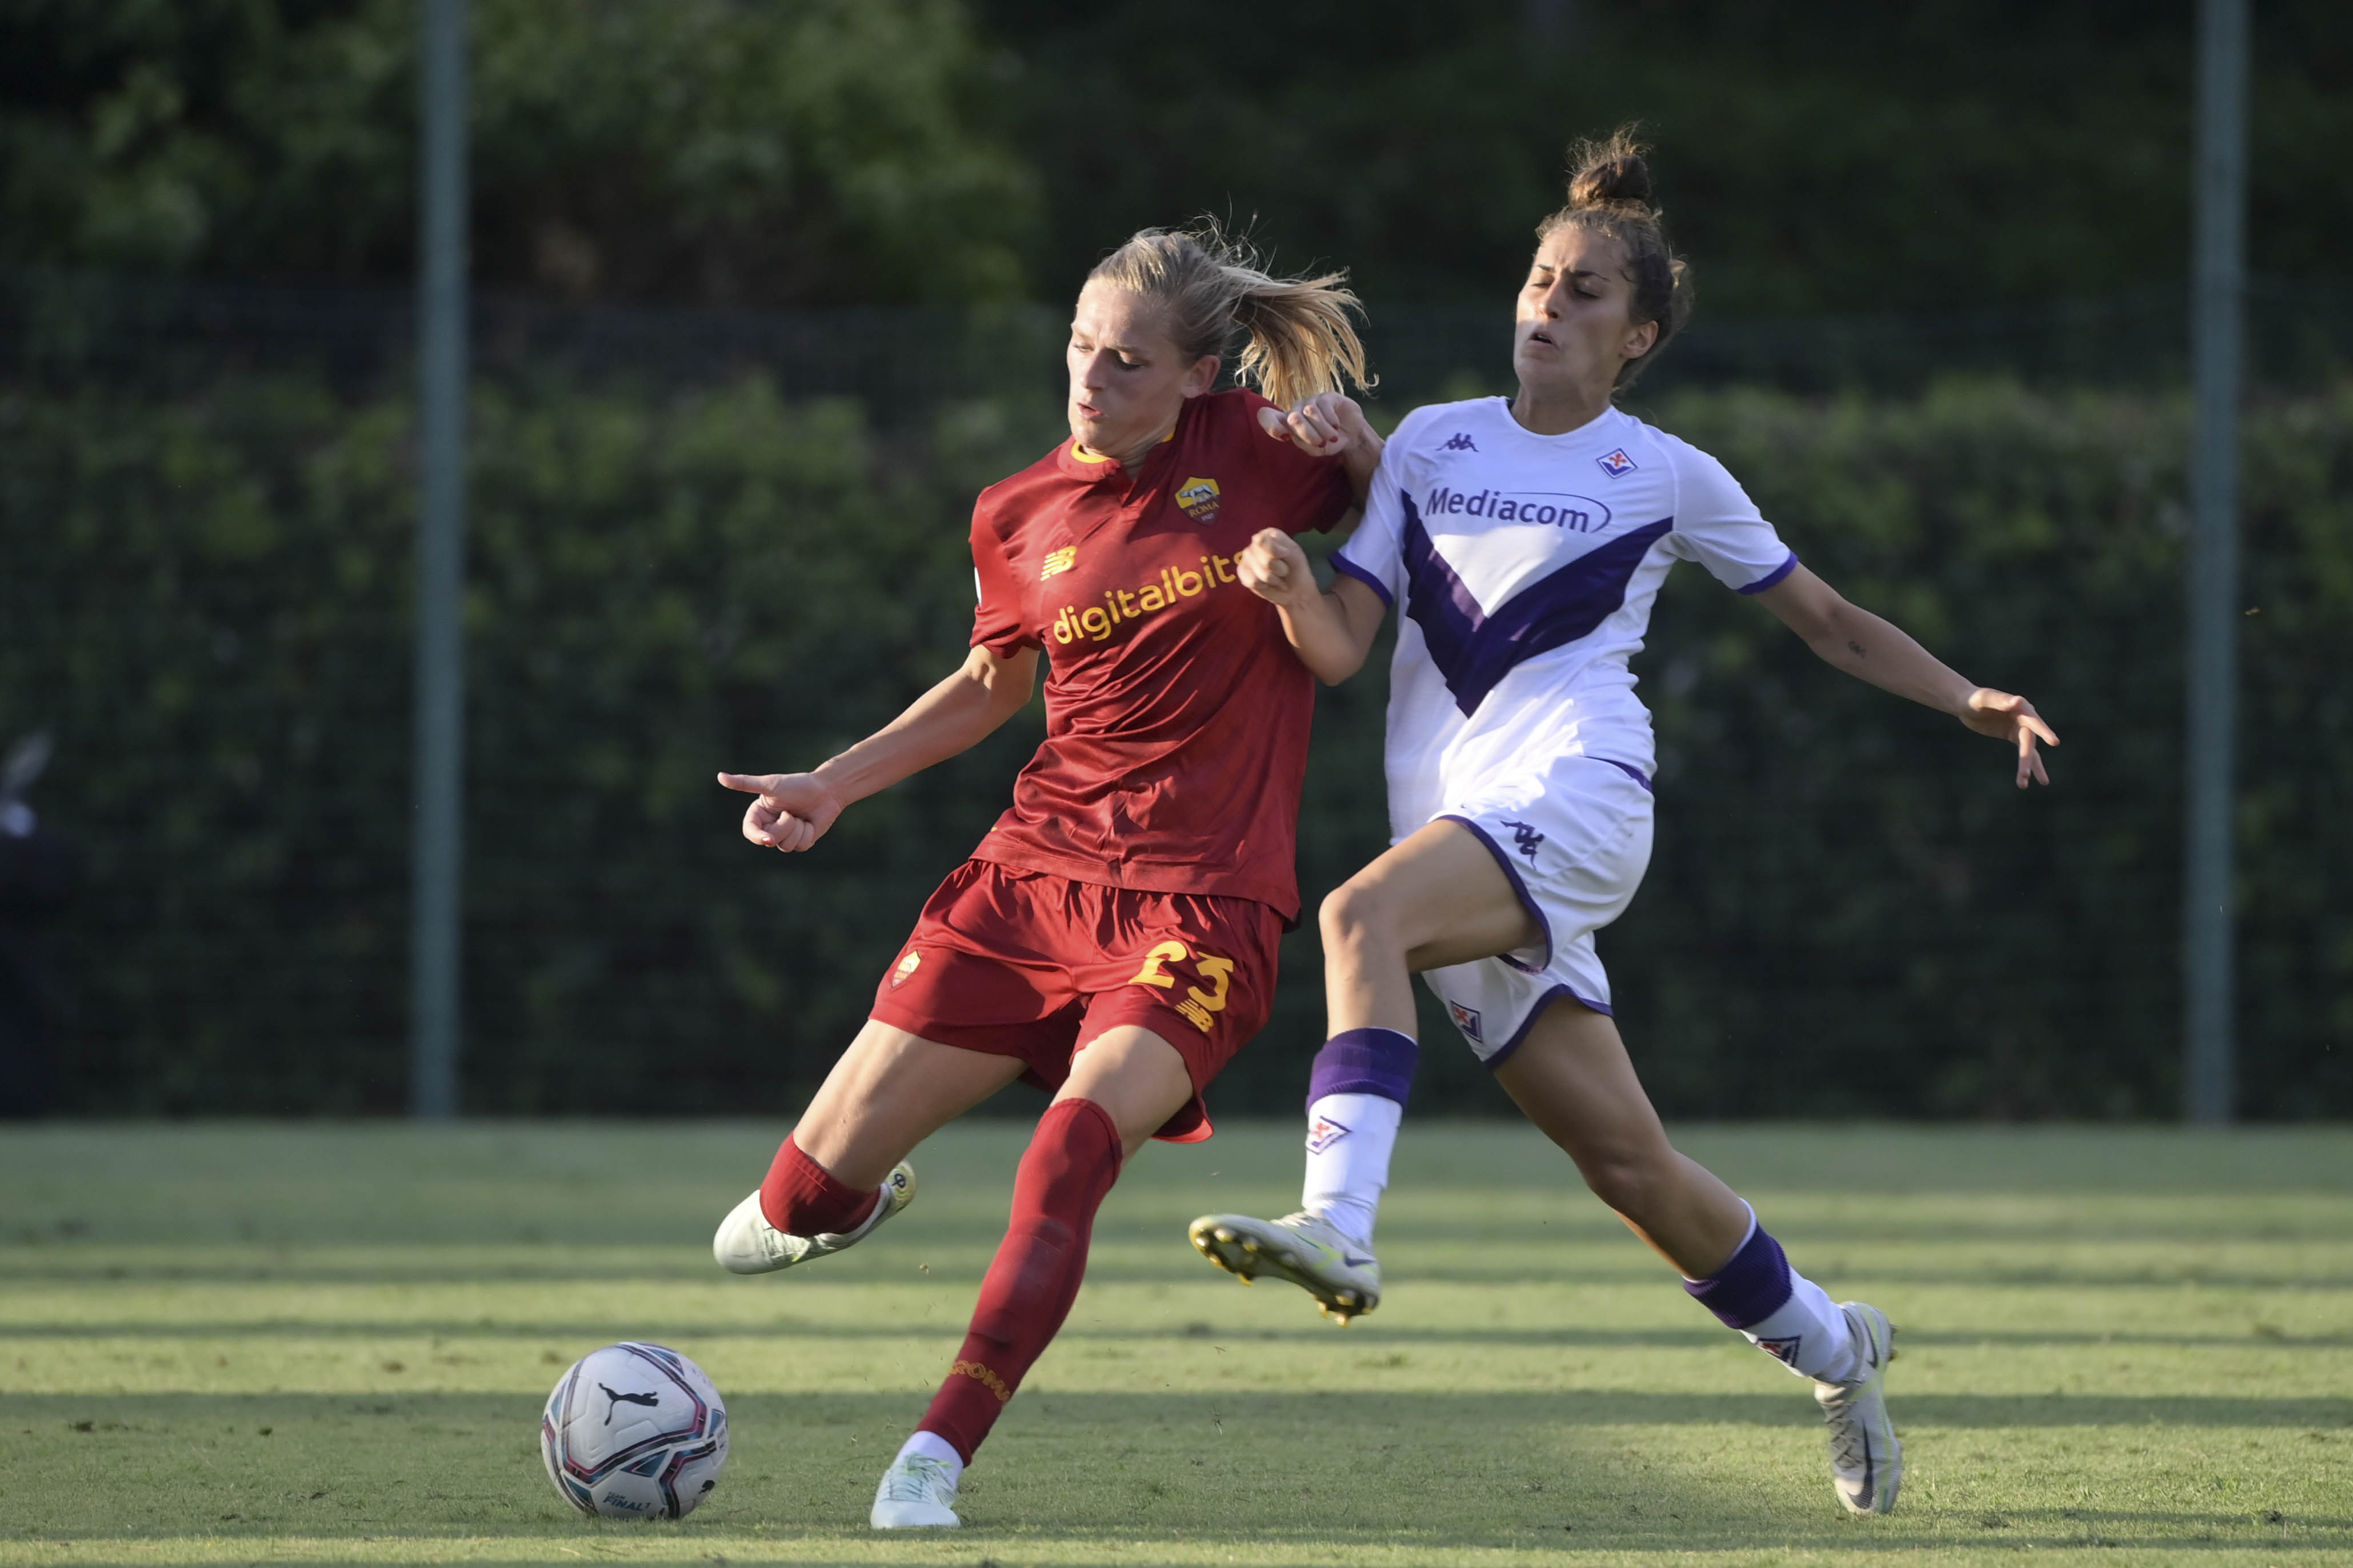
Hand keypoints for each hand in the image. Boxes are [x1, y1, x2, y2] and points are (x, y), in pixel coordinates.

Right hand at [717, 770, 844, 851]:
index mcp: (759, 814)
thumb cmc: (797, 785)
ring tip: (801, 816)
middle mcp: (770, 826)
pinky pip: (801, 846)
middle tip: (791, 812)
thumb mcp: (770, 784)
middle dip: (784, 827)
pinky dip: (808, 833)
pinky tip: (810, 822)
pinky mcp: (801, 841)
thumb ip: (745, 783)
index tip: (768, 838)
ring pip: (785, 846)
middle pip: (769, 840)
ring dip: (797, 829)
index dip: (757, 837)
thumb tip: (719, 776)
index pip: (750, 831)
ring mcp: (785, 835)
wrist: (826, 790)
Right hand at [1234, 527, 1320, 610]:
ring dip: (1274, 579)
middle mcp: (1255, 543)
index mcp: (1268, 534)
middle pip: (1266, 561)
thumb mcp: (1292, 554)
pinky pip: (1252, 582)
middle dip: (1279, 569)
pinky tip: (1267, 583)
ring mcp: (1247, 557)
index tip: (1287, 555)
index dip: (1279, 553)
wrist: (1294, 589)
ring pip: (1260, 573)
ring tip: (1277, 578)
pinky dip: (1264, 586)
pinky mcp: (1242, 572)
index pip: (1265, 542)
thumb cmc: (1295, 568)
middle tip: (1283, 570)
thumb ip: (1273, 546)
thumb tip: (1255, 538)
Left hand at [1256, 392, 1369, 458]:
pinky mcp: (1326, 396)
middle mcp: (1296, 409)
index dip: (1270, 424)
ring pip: (1309, 411)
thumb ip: (1301, 442)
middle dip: (1308, 434)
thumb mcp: (1314, 449)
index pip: (1266, 416)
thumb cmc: (1328, 442)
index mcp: (1288, 423)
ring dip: (1322, 429)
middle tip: (1321, 443)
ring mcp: (1311, 401)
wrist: (1352, 436)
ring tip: (1332, 437)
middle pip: (1292, 418)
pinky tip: (1336, 425)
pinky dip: (1330, 420)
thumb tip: (1289, 431)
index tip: (1284, 437)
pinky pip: (1323, 405)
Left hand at [1959, 689, 2058, 787]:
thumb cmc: (1974, 699)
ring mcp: (2021, 729)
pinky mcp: (2014, 736)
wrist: (1966, 704)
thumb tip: (2018, 701)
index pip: (2034, 721)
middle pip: (2029, 741)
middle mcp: (2025, 718)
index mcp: (2021, 707)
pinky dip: (2025, 766)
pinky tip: (2025, 781)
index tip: (2054, 742)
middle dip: (2027, 758)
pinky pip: (2023, 753)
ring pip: (2030, 751)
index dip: (2044, 731)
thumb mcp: (1984, 699)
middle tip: (2026, 774)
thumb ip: (2000, 701)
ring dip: (2031, 767)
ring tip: (2038, 784)